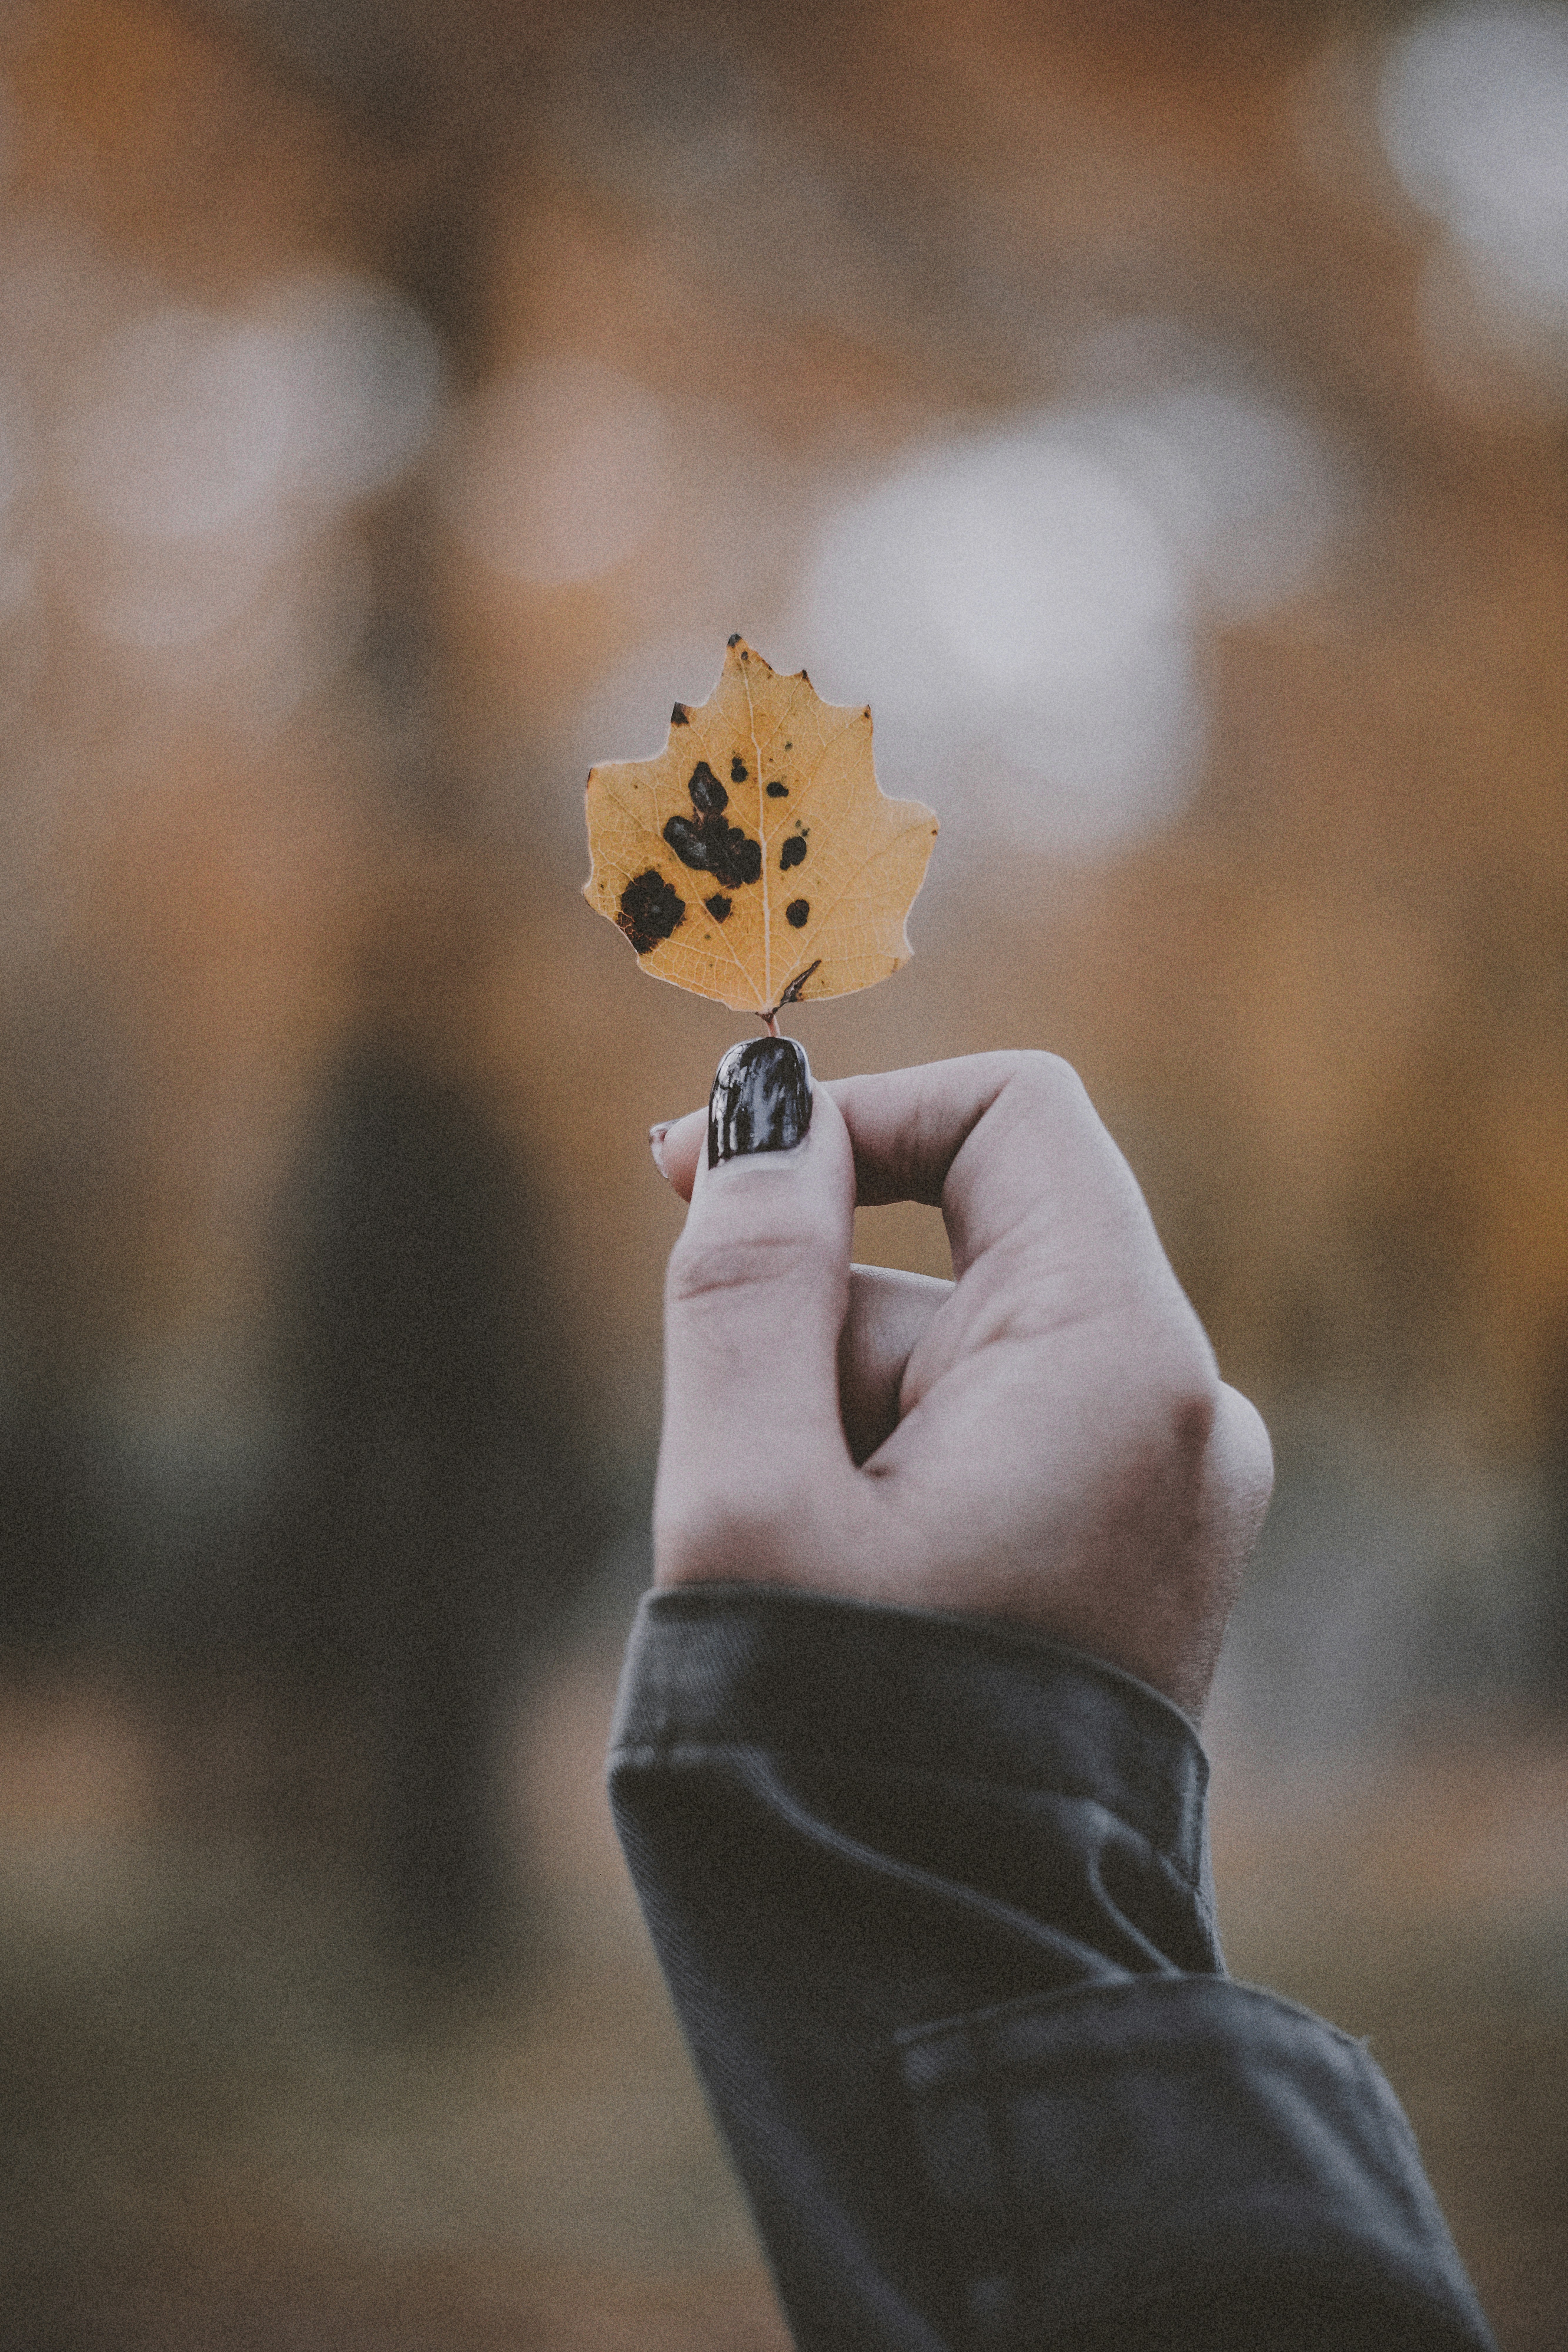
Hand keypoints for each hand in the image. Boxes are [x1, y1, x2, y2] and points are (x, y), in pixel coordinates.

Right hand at [650, 1047, 1271, 1717]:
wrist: (948, 1979)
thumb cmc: (842, 1741)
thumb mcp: (749, 1494)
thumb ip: (742, 1278)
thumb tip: (755, 1114)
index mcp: (1118, 1360)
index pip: (1007, 1116)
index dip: (850, 1115)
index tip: (695, 1165)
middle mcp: (1174, 1405)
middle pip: (964, 1242)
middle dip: (811, 1306)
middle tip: (721, 1439)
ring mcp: (1158, 1482)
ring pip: (956, 1352)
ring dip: (833, 1408)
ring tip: (792, 1565)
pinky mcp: (1125, 1545)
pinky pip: (986, 1434)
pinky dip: (882, 1465)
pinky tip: (837, 1584)